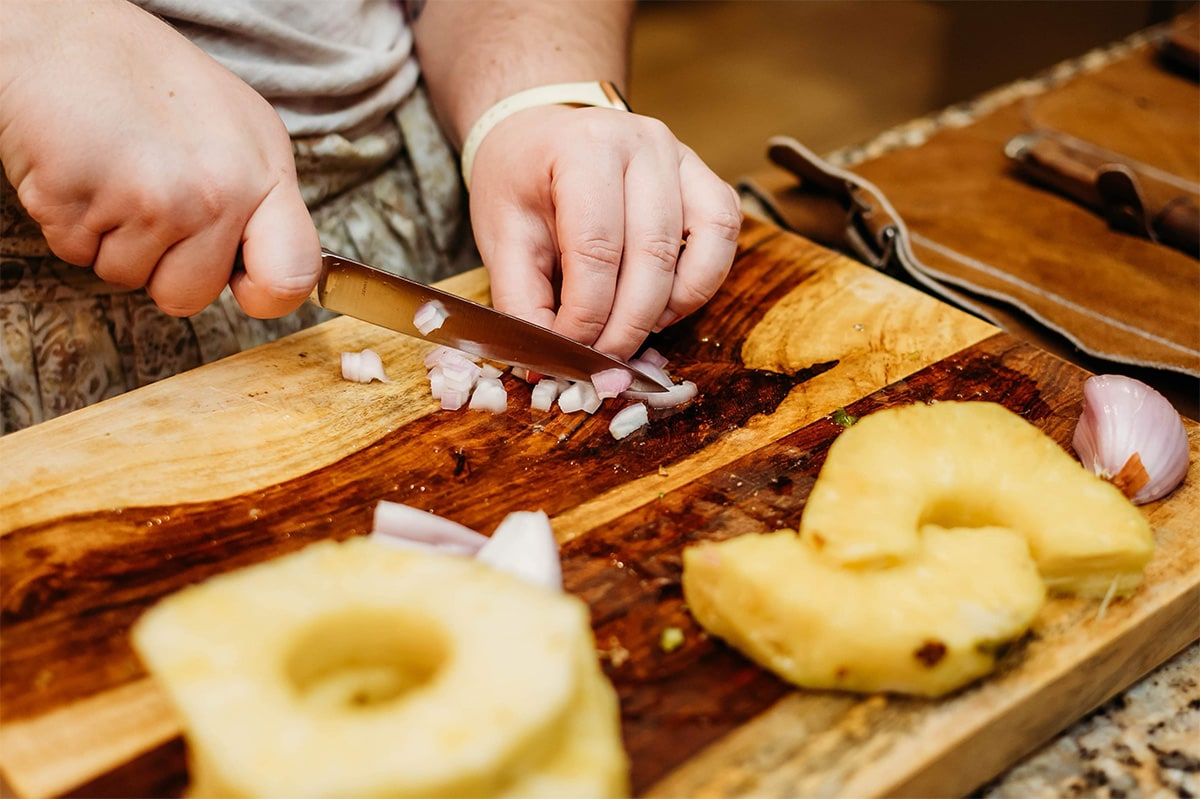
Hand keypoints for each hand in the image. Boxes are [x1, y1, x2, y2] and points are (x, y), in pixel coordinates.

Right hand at [0, 0, 319, 317]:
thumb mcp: (241, 131)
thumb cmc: (150, 79)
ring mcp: (147, 201)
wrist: (60, 33)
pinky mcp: (79, 204)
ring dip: (114, 240)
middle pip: (190, 296)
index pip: (293, 277)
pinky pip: (78, 254)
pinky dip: (74, 223)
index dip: (267, 295)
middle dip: (164, 265)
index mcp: (263, 175)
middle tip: (151, 200)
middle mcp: (215, 193)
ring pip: (128, 277)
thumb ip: (262, 203)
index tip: (247, 284)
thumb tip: (274, 271)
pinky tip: (85, 171)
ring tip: (116, 174)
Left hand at [466, 104, 740, 359]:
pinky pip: (724, 235)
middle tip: (602, 360)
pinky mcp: (705, 177)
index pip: (595, 249)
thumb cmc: (520, 184)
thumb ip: (521, 301)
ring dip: (667, 308)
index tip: (566, 351)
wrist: (539, 136)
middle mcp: (642, 143)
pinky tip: (665, 305)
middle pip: (651, 254)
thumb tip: (544, 362)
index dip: (584, 316)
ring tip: (632, 332)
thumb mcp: (502, 238)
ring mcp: (681, 157)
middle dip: (627, 325)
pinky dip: (700, 283)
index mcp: (583, 149)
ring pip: (699, 248)